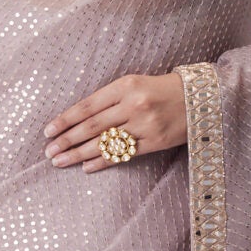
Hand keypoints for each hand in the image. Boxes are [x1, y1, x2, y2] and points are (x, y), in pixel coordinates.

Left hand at [43, 71, 187, 170]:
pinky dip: (102, 161)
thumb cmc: (161, 90)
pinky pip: (123, 154)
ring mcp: (145, 124)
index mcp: (125, 86)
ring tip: (61, 161)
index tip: (48, 131)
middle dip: (67, 140)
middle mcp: (133, 104)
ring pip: (104, 142)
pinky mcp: (155, 141)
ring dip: (79, 154)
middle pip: (92, 126)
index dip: (65, 120)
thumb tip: (78, 120)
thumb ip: (109, 99)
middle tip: (49, 151)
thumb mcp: (134, 84)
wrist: (201, 98)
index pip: (87, 106)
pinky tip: (86, 166)